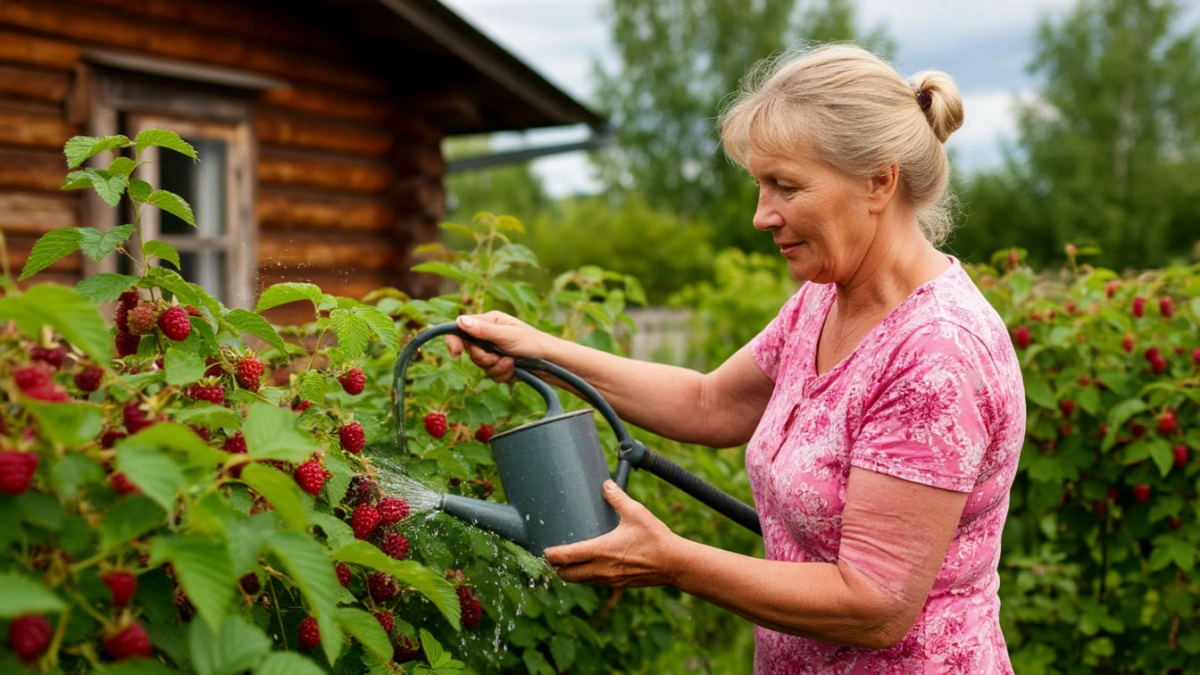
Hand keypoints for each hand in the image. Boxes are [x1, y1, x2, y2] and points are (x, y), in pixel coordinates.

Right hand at [445, 312, 544, 382]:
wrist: (550, 361)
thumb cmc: (532, 342)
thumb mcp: (506, 336)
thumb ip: (483, 330)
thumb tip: (459, 320)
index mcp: (489, 322)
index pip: (461, 328)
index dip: (454, 341)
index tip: (457, 354)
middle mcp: (489, 335)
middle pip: (470, 351)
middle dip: (484, 358)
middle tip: (499, 356)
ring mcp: (494, 350)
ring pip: (480, 364)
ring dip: (495, 367)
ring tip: (511, 362)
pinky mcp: (499, 364)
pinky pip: (491, 374)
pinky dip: (501, 374)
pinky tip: (513, 369)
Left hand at [544, 481, 684, 587]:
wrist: (674, 563)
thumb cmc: (655, 538)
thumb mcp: (636, 512)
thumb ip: (617, 498)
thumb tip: (606, 484)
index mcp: (601, 551)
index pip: (567, 557)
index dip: (552, 555)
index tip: (544, 550)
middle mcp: (602, 569)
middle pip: (568, 575)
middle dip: (556, 568)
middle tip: (552, 556)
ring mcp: (609, 579)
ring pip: (580, 581)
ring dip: (570, 574)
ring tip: (566, 562)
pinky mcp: (618, 584)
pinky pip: (594, 583)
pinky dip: (585, 577)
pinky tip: (589, 567)